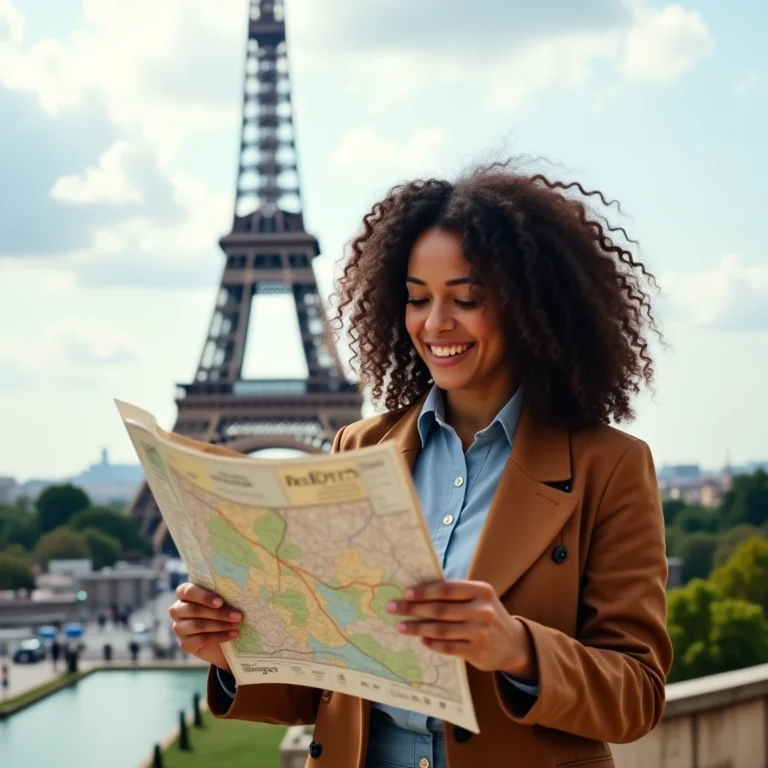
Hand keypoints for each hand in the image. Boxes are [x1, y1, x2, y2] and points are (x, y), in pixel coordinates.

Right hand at [169, 583, 241, 672]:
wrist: (223, 641)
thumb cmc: (222, 611)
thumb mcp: (222, 601)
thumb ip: (223, 593)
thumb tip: (238, 590)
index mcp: (184, 594)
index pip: (187, 591)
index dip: (204, 596)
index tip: (220, 602)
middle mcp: (177, 610)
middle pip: (194, 610)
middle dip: (218, 613)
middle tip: (238, 615)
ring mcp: (179, 628)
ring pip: (198, 625)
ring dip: (220, 625)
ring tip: (236, 625)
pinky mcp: (184, 644)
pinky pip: (201, 639)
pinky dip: (220, 636)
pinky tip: (233, 634)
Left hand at [387, 579, 536, 678]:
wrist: (514, 644)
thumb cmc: (487, 614)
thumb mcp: (479, 598)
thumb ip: (456, 594)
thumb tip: (418, 592)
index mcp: (481, 590)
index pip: (447, 589)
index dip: (425, 591)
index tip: (405, 593)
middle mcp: (483, 610)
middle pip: (440, 609)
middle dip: (413, 609)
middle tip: (393, 608)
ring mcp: (481, 632)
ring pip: (441, 629)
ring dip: (417, 628)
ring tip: (401, 627)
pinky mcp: (478, 651)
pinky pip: (448, 647)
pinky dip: (432, 643)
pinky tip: (421, 640)